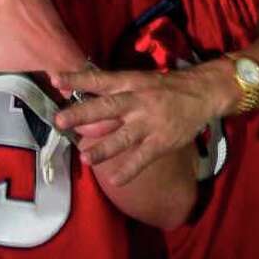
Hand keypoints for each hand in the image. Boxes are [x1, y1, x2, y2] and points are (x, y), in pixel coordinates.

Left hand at [53, 63, 225, 184]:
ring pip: (122, 137)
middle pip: (106, 108)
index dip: (78, 78)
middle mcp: (138, 101)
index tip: (56, 79)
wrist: (202, 93)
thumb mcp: (140, 80)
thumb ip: (115, 91)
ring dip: (102, 149)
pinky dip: (128, 170)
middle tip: (60, 120)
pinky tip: (114, 180)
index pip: (100, 79)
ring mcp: (149, 123)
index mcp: (131, 82)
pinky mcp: (161, 141)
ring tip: (84, 158)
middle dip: (82, 114)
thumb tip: (84, 101)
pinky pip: (142, 158)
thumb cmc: (165, 87)